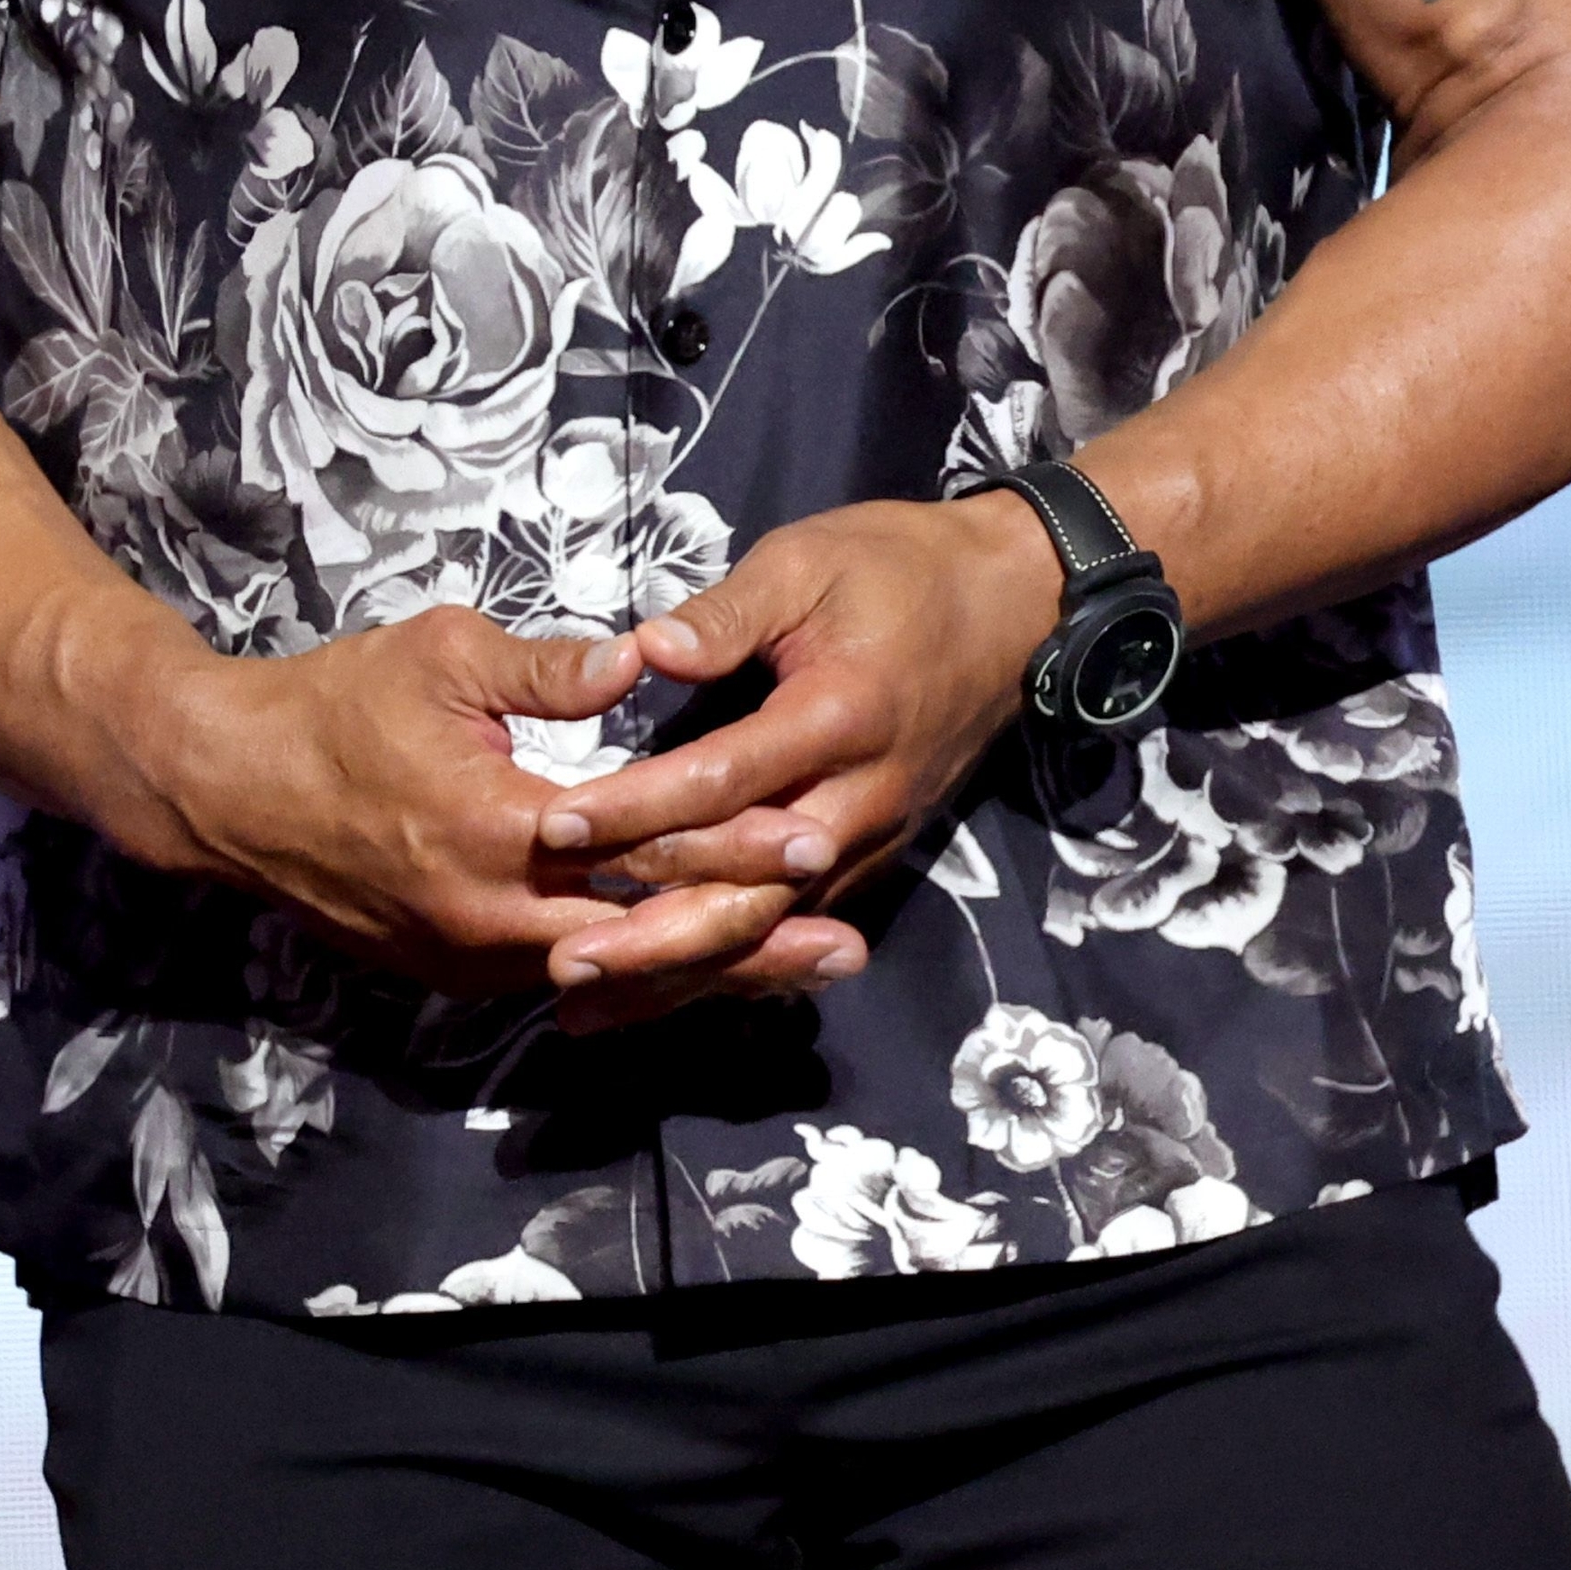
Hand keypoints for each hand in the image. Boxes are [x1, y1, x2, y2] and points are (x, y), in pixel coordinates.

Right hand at [140, 603, 865, 1005]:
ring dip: (702, 971)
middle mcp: (492, 917)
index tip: (818, 837)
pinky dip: (633, 974)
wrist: (232, 788)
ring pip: (612, 976)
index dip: (735, 843)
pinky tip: (692, 968)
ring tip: (794, 969)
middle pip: (647, 940)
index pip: (643, 845)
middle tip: (842, 949)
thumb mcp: (443, 656)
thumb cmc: (336, 704)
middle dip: (751, 943)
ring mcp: (471, 959)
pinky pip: (564, 981)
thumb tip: (645, 659)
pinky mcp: (453, 975)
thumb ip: (550, 668)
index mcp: (497, 828)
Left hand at [529, 491, 1061, 1027]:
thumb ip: (725, 615)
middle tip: (563, 966)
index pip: (721, 782)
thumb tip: (646, 650)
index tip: (553, 830)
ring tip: (592, 1007)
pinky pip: (796, 923)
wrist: (1017, 602)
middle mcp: (859, 799)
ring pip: (771, 927)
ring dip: (682, 972)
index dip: (634, 810)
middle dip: (653, 936)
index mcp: (839, 718)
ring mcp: (874, 838)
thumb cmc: (900, 568)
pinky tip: (663, 992)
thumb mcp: (806, 562)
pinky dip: (731, 964)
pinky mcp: (876, 854)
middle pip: (750, 891)